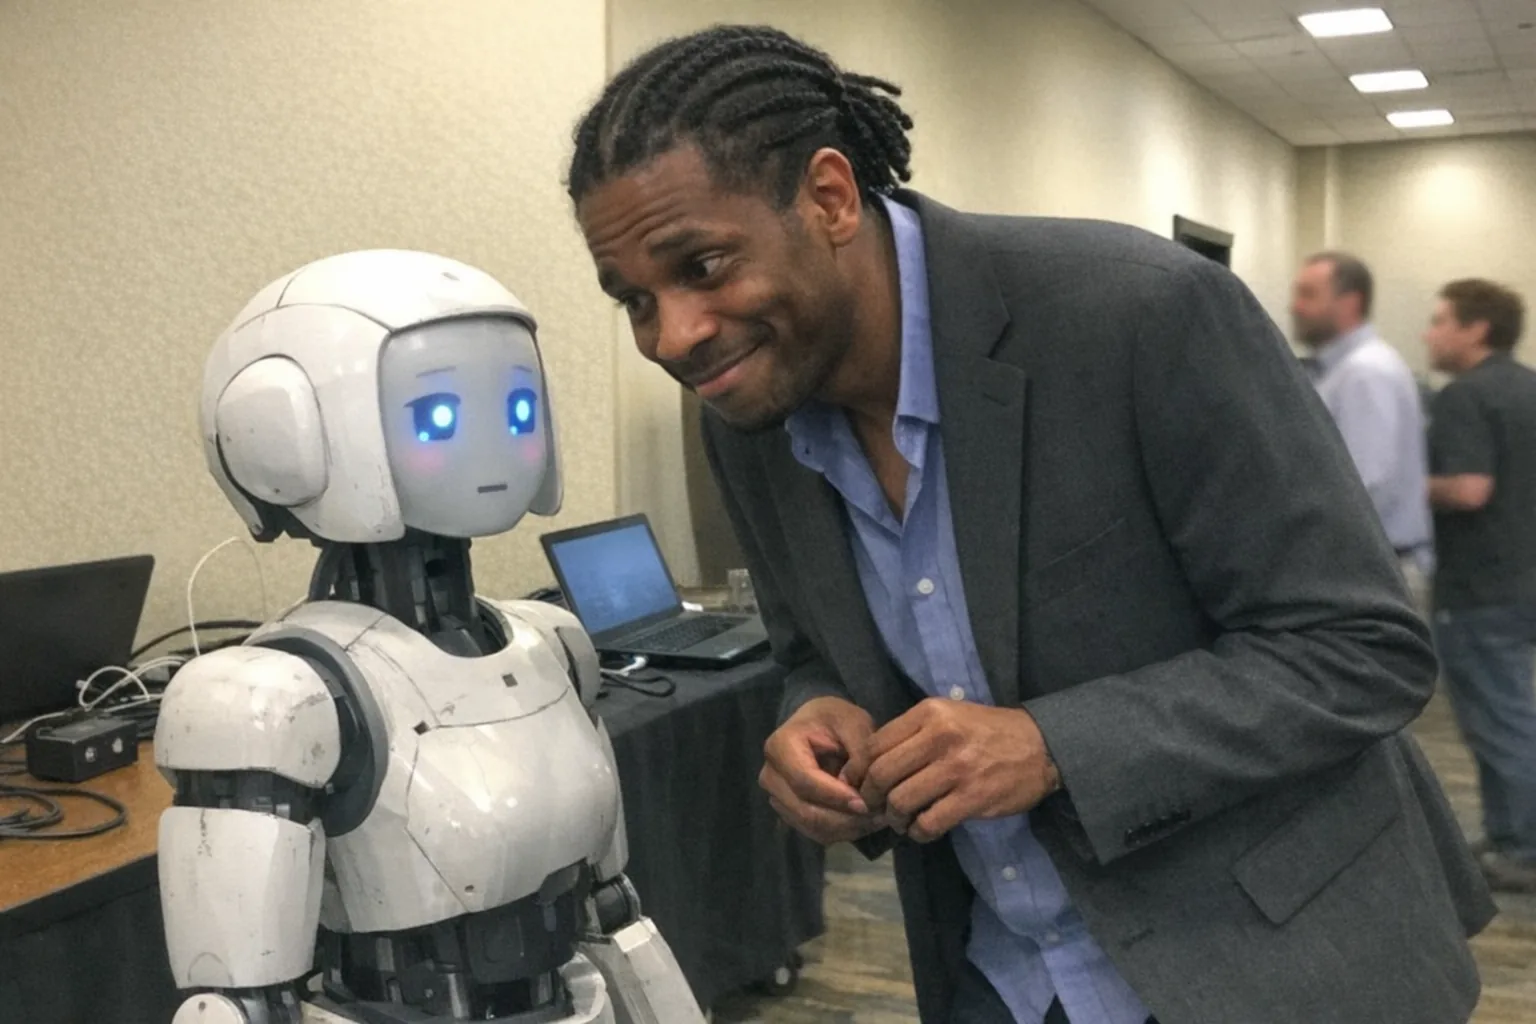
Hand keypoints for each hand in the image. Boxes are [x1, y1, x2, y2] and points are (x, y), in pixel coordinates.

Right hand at [760, 697, 884, 844]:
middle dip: (845, 819)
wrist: (818, 725)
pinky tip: (865, 822)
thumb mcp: (854, 722)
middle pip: (805, 811)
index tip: (866, 803)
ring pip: (811, 826)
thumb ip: (860, 751)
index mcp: (780, 747)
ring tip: (878, 819)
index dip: (836, 797)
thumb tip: (858, 790)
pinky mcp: (789, 812)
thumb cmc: (836, 719)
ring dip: (847, 829)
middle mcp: (770, 775)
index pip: (804, 782)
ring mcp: (776, 797)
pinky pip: (814, 833)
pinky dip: (841, 832)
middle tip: (879, 817)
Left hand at [859, 698, 1060, 843]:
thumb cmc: (987, 731)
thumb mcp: (948, 716)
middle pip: (882, 774)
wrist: (1040, 746)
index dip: (858, 770)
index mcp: (928, 714)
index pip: (875, 745)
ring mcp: (957, 769)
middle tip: (873, 807)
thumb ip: (911, 733)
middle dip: (870, 797)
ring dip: (894, 818)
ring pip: (901, 801)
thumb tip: (869, 762)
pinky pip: (929, 822)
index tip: (855, 785)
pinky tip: (922, 829)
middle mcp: (939, 737)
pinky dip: (918, 831)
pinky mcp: (973, 798)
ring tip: (900, 820)